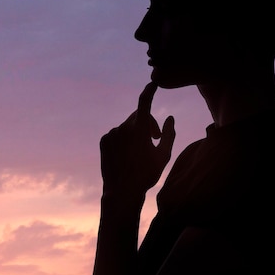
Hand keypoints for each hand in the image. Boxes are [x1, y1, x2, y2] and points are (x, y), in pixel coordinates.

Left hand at [100, 82, 175, 196]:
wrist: (121, 192)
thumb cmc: (146, 174)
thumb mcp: (164, 155)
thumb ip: (169, 134)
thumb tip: (170, 118)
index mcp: (139, 130)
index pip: (145, 102)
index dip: (150, 90)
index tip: (153, 83)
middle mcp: (123, 128)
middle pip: (140, 115)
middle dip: (149, 123)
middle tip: (155, 139)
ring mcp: (112, 134)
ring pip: (128, 125)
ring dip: (136, 132)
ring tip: (140, 151)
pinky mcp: (104, 140)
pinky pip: (117, 133)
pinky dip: (124, 138)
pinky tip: (128, 154)